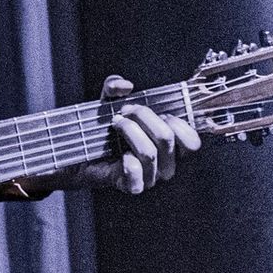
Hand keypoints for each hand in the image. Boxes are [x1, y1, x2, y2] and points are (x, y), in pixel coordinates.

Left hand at [64, 75, 201, 193]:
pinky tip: (119, 154)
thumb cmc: (103, 128)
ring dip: (129, 131)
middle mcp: (166, 165)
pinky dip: (128, 161)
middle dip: (143, 116)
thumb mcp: (109, 101)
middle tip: (123, 111)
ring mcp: (150, 177)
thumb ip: (114, 86)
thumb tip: (124, 86)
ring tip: (116, 124)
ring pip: (149, 152)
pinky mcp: (131, 186)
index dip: (175, 122)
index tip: (153, 111)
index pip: (192, 142)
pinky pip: (136, 174)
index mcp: (172, 147)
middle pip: (167, 138)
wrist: (80, 151)